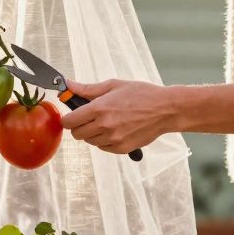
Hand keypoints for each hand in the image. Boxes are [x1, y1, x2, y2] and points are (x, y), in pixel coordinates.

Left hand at [61, 79, 176, 154]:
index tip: (72, 115)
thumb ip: (87, 89)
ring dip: (92, 133)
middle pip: (76, 134)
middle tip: (89, 117)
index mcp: (99, 109)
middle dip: (79, 125)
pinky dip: (104, 140)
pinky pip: (102, 147)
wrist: (165, 109)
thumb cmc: (142, 94)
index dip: (68, 118)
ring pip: (89, 141)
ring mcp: (113, 139)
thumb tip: (68, 86)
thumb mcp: (114, 85)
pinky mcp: (121, 148)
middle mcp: (104, 126)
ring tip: (106, 122)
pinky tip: (115, 129)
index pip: (69, 121)